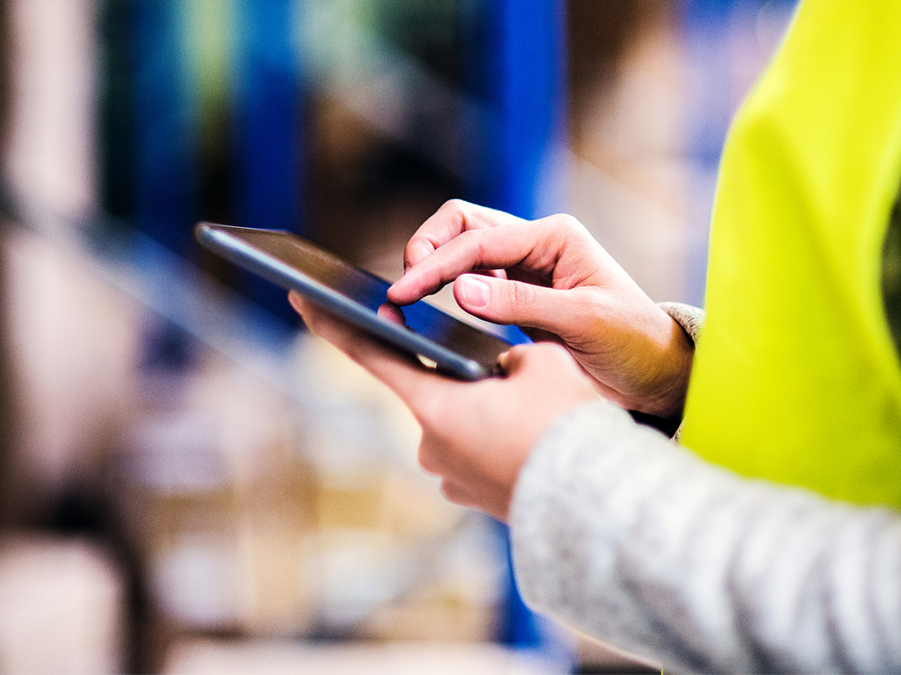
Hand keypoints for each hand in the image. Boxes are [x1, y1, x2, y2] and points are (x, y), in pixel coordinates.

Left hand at [289, 292, 600, 521]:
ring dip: (486, 410)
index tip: (303, 299)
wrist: (597, 502)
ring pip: (461, 422)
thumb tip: (498, 368)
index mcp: (435, 405)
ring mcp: (450, 476)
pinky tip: (533, 439)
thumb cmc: (565, 426)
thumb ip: (506, 350)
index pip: (371, 354)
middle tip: (514, 374)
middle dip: (465, 376)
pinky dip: (497, 440)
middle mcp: (430, 445)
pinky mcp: (474, 497)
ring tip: (537, 413)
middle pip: (434, 390)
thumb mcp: (543, 361)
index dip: (335, 322)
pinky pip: (477, 453)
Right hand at [387, 200, 693, 418]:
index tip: (404, 292)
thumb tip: (460, 290)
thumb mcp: (583, 321)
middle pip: (463, 225)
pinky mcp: (517, 297)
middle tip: (403, 289)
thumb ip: (522, 303)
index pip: (480, 240)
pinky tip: (427, 309)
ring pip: (462, 248)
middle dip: (428, 248)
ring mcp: (525, 268)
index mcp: (556, 237)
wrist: (654, 375)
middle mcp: (537, 244)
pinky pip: (471, 281)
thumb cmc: (632, 343)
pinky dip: (444, 288)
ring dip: (432, 264)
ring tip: (406, 298)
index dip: (437, 264)